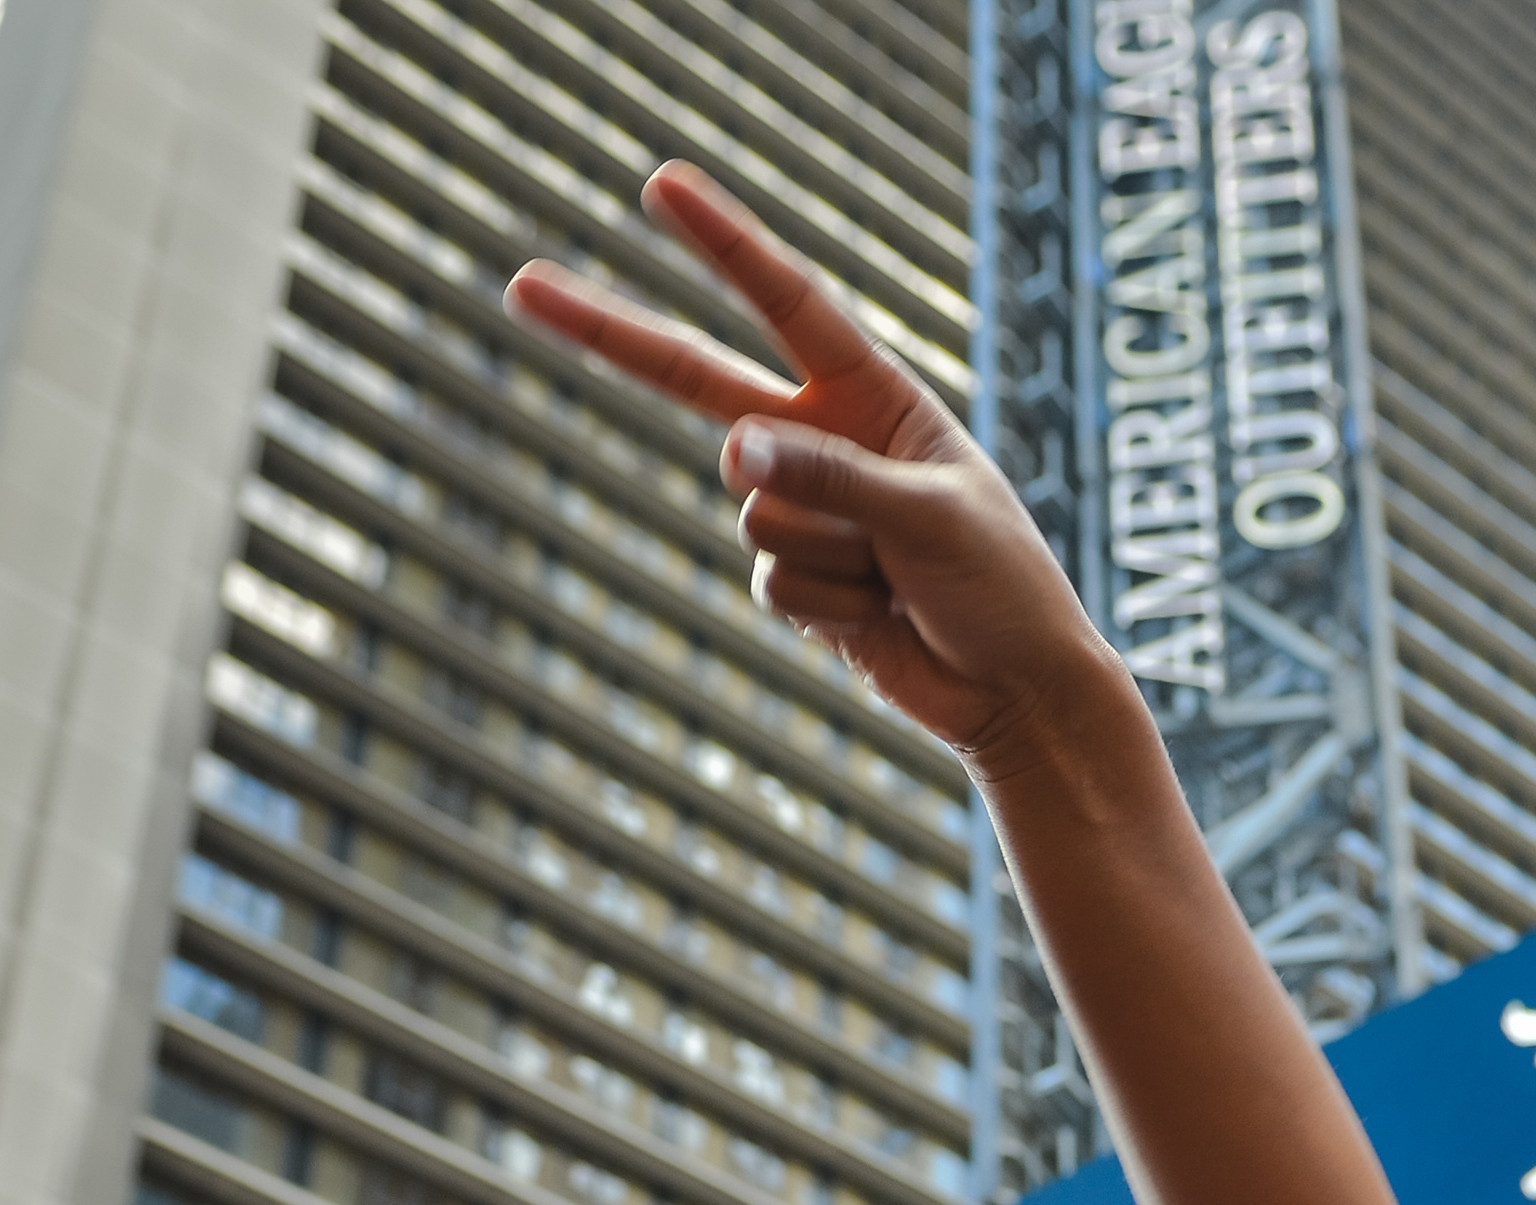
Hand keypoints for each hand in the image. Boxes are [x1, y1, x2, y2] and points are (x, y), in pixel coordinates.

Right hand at [504, 165, 1121, 770]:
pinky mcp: (794, 579)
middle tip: (519, 285)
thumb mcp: (928, 515)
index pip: (784, 303)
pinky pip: (767, 581)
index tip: (661, 183)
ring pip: (754, 513)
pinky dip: (823, 608)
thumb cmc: (999, 583)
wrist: (1016, 689)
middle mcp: (824, 438)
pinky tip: (880, 617)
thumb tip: (731, 446)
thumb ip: (831, 474)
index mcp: (872, 393)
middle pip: (693, 380)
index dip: (720, 243)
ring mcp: (803, 509)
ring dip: (828, 558)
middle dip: (607, 334)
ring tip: (897, 577)